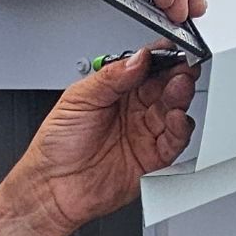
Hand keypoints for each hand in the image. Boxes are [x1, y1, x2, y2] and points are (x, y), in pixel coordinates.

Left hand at [12, 50, 199, 231]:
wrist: (52, 187)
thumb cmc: (57, 145)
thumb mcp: (78, 99)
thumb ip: (111, 77)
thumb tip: (138, 58)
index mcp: (116, 91)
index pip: (146, 68)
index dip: (161, 58)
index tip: (172, 49)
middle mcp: (134, 110)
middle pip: (165, 87)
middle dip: (176, 74)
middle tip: (183, 67)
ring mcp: (144, 133)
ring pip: (173, 110)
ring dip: (180, 97)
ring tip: (179, 87)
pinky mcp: (153, 159)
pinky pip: (174, 141)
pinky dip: (180, 129)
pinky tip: (177, 117)